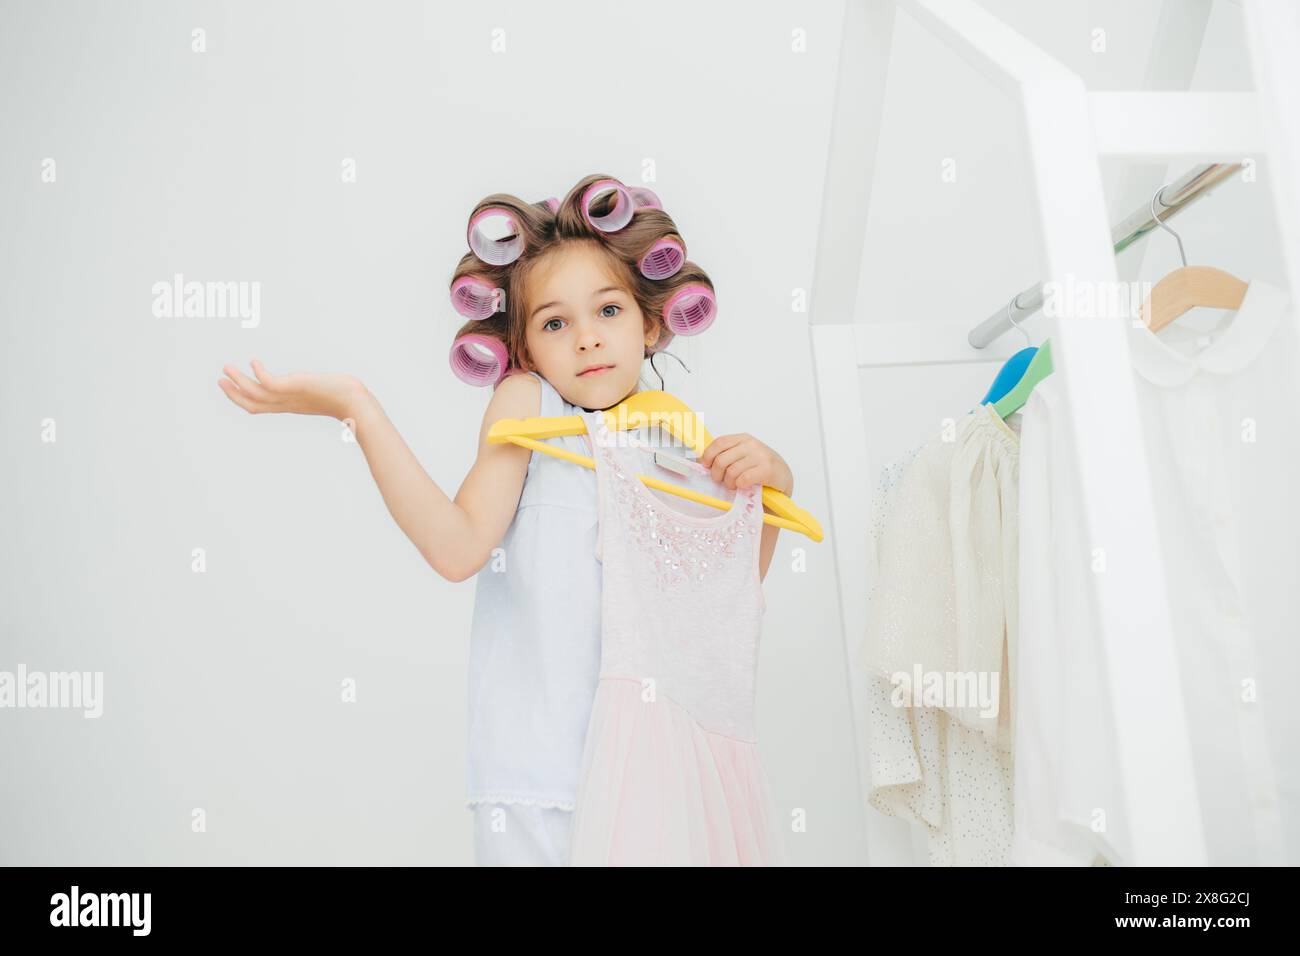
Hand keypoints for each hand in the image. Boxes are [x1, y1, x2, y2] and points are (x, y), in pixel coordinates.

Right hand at [218, 359, 367, 420]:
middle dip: (234, 393)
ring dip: (239, 381)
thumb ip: (314, 387)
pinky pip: (270, 383)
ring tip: (226, 368)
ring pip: (256, 394)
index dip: (242, 398)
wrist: (357, 403)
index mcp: (290, 405)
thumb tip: (318, 383)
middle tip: (219, 380)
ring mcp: (291, 396)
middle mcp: (287, 404)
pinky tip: (253, 362)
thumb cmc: (346, 397)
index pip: (260, 406)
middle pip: (252, 404)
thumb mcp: (322, 391)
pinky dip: (259, 374)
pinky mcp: (296, 387)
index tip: (230, 386)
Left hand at [698, 433, 792, 495]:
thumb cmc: (759, 469)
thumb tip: (702, 461)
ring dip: (729, 483)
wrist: (783, 478)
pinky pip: (744, 479)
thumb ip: (727, 455)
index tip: (706, 466)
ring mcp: (760, 456)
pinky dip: (740, 485)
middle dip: (717, 474)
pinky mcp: (767, 470)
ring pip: (731, 471)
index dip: (708, 456)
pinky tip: (744, 486)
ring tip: (735, 485)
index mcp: (743, 438)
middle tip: (722, 481)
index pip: (719, 443)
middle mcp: (751, 444)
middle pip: (721, 460)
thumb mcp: (743, 456)